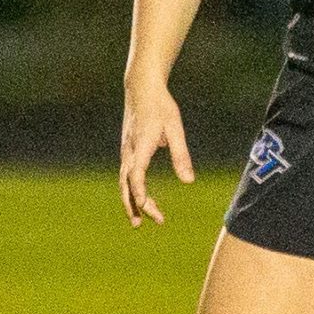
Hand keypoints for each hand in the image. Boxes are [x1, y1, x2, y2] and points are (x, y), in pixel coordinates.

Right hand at [119, 77, 194, 225]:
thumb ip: (181, 155)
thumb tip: (189, 182)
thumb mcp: (176, 128)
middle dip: (133, 205)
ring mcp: (126, 151)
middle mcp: (129, 151)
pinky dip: (131, 190)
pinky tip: (139, 201)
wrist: (141, 88)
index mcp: (141, 145)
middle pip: (126, 184)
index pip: (136, 174)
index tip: (144, 206)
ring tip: (137, 221)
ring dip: (130, 201)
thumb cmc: (161, 107)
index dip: (139, 191)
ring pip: (124, 181)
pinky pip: (126, 175)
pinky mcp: (127, 150)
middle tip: (143, 224)